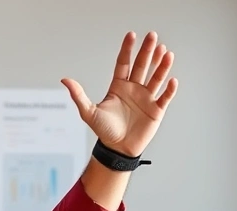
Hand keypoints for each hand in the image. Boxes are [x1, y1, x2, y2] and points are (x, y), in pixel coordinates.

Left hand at [61, 31, 176, 157]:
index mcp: (118, 86)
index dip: (128, 50)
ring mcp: (146, 98)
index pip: (124, 63)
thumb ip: (78, 95)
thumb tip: (65, 80)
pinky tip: (171, 79)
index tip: (132, 35)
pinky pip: (165, 96)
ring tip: (166, 52)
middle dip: (147, 51)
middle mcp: (134, 89)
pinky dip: (169, 89)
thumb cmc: (104, 130)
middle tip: (152, 36)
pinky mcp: (156, 109)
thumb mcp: (88, 112)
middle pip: (142, 66)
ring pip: (156, 78)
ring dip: (161, 65)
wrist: (117, 149)